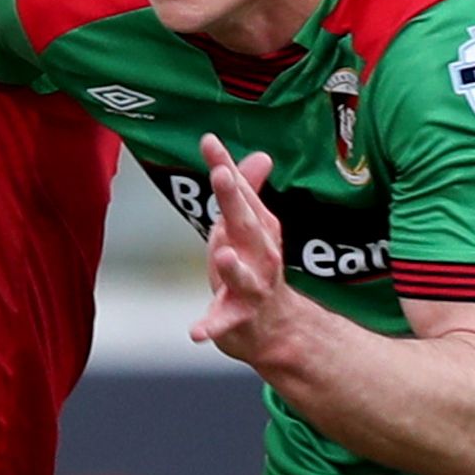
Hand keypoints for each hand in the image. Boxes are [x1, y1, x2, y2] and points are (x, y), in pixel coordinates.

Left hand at [185, 136, 294, 364]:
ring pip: (243, 275)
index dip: (224, 166)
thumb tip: (262, 153)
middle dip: (234, 199)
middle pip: (246, 224)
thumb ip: (248, 191)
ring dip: (233, 266)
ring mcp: (251, 287)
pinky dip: (211, 327)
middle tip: (222, 174)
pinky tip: (196, 333)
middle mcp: (260, 254)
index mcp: (258, 229)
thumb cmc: (255, 268)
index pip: (240, 193)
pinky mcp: (239, 318)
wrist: (279, 328)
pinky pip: (224, 323)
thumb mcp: (251, 229)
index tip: (208, 141)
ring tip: (223, 254)